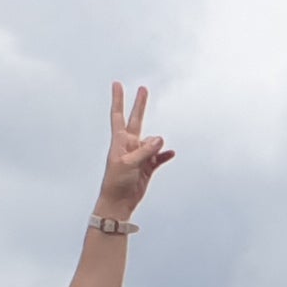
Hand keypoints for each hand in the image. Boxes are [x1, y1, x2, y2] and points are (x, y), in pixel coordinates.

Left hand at [96, 81, 175, 220]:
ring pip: (152, 142)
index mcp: (119, 141)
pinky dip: (165, 155)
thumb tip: (160, 138)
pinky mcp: (147, 167)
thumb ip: (144, 150)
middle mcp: (129, 145)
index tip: (117, 84)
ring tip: (151, 157)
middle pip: (136, 120)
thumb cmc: (116, 181)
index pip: (118, 115)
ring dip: (156, 146)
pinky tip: (170, 153)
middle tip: (143, 88)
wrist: (118, 202)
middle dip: (140, 105)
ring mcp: (139, 155)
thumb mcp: (128, 164)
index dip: (118, 100)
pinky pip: (159, 157)